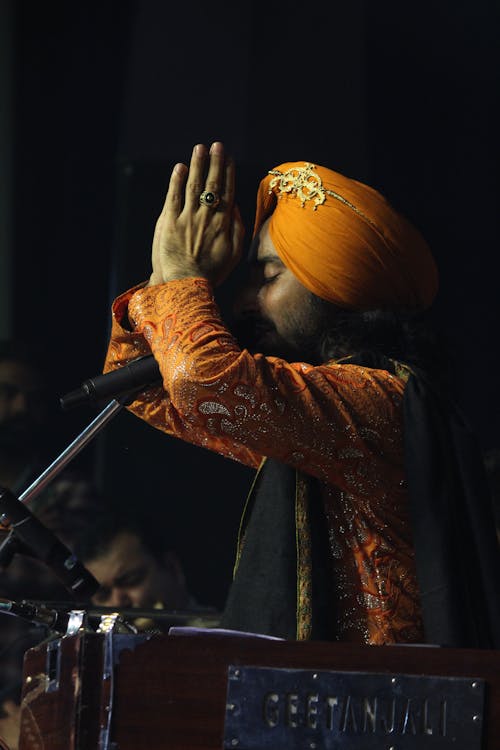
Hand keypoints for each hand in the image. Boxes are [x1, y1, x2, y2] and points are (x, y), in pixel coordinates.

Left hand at [149, 142, 244, 286]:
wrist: (186, 284)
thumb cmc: (212, 272)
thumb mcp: (234, 255)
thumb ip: (238, 229)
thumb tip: (235, 206)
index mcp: (223, 223)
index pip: (227, 191)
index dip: (227, 173)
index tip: (228, 158)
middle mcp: (207, 217)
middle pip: (212, 184)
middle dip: (215, 162)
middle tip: (217, 145)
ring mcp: (188, 218)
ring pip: (194, 186)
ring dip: (198, 165)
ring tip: (200, 148)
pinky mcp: (170, 222)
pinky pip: (174, 197)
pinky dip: (177, 181)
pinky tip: (180, 168)